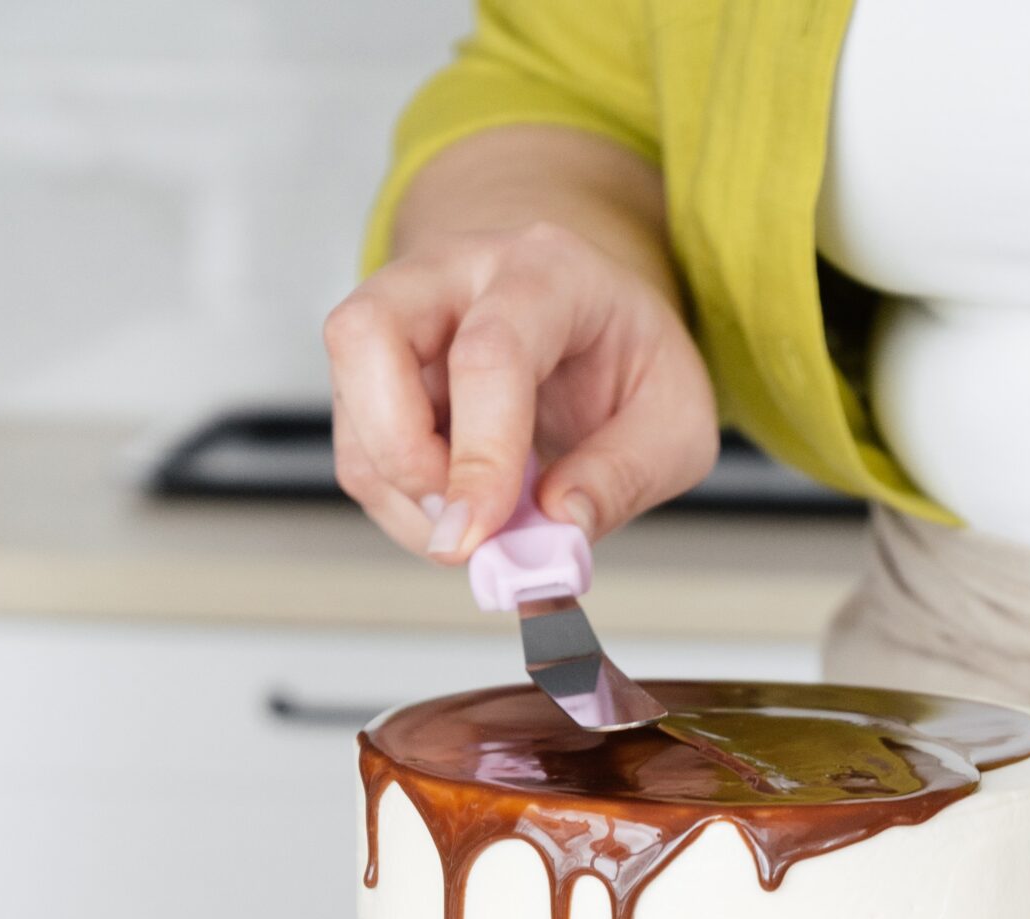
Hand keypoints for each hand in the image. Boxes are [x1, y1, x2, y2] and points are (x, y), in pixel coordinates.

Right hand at [324, 221, 717, 560]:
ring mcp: (404, 317)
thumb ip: (625, 477)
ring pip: (352, 403)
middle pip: (366, 335)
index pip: (488, 353)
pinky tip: (462, 512)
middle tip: (462, 527)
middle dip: (403, 455)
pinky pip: (360, 448)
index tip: (480, 535)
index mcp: (547, 272)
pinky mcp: (376, 373)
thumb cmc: (634, 365)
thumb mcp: (676, 425)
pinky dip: (402, 505)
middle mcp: (455, 273)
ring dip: (404, 495)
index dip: (479, 454)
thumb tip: (556, 526)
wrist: (596, 329)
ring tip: (482, 526)